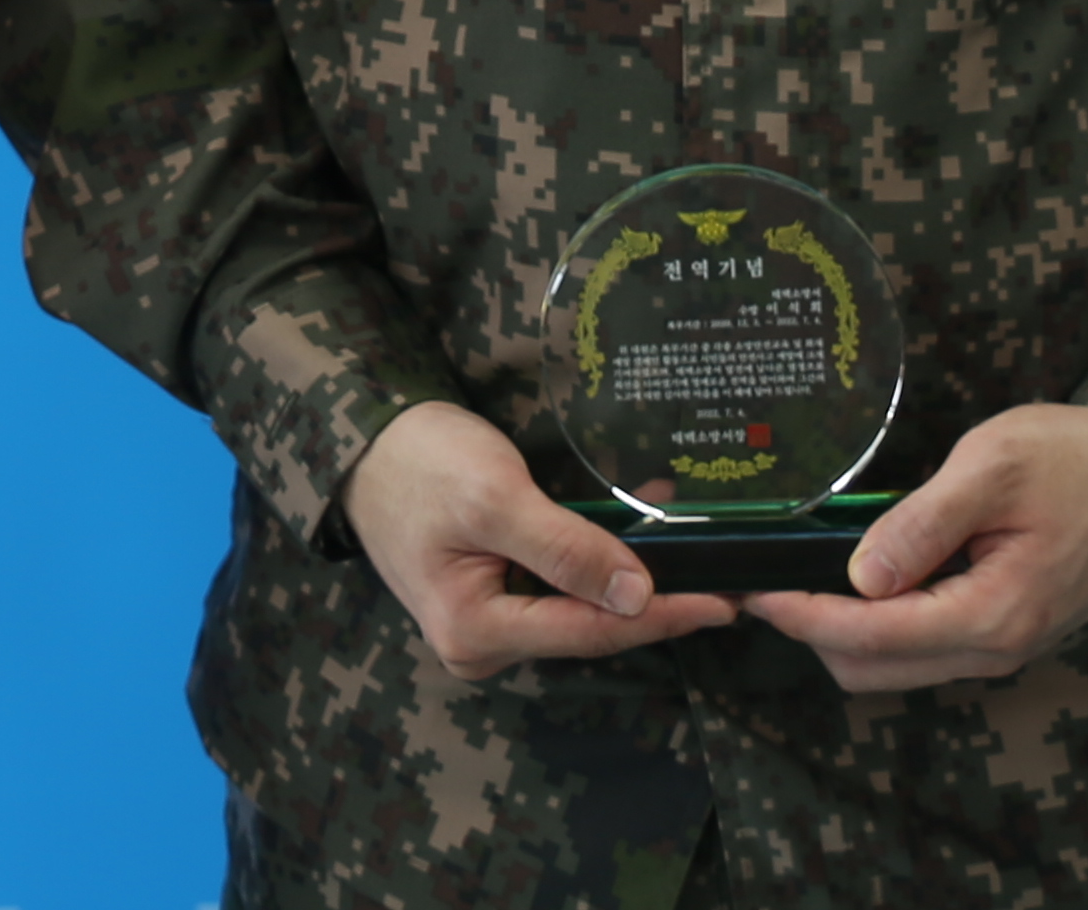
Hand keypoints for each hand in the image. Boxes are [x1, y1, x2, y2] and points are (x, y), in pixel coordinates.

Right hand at [339, 398, 737, 684]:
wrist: (363, 441)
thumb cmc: (420, 462)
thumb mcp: (496, 497)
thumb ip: (566, 549)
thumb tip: (636, 595)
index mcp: (475, 633)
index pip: (591, 631)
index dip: (663, 615)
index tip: (723, 601)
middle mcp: (480, 646)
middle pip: (587, 628)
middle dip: (653, 601)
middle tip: (724, 579)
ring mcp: (484, 627)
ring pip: (577, 611)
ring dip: (629, 580)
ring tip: (692, 553)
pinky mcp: (489, 600)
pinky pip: (557, 592)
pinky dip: (597, 565)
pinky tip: (634, 537)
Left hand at [742, 404, 1087, 695]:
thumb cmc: (1080, 458)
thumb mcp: (994, 467)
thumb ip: (923, 524)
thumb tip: (860, 576)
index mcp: (994, 615)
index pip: (872, 637)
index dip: (803, 616)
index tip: (754, 591)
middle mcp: (998, 649)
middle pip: (875, 669)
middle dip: (813, 631)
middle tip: (770, 578)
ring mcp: (1005, 645)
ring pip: (898, 664)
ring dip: (846, 630)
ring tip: (805, 571)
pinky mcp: (1007, 629)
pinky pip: (927, 645)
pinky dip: (883, 623)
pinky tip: (866, 574)